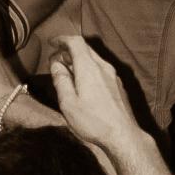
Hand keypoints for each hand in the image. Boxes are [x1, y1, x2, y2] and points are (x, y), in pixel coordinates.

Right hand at [48, 35, 139, 152]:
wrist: (123, 135)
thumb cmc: (93, 121)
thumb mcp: (68, 103)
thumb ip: (61, 80)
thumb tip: (56, 65)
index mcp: (89, 68)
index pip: (75, 42)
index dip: (62, 39)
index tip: (51, 43)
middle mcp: (103, 67)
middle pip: (85, 49)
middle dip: (68, 50)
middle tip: (55, 60)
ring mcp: (113, 75)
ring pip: (93, 59)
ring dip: (78, 60)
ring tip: (67, 72)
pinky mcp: (118, 85)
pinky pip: (100, 69)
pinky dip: (88, 69)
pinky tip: (83, 83)